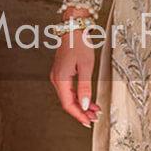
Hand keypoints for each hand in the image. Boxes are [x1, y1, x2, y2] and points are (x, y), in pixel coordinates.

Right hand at [49, 10, 101, 127]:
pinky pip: (69, 90)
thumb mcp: (86, 66)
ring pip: (69, 97)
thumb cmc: (79, 44)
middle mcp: (56, 79)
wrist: (73, 29)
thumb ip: (85, 87)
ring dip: (81, 105)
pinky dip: (79, 96)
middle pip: (68, 102)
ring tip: (94, 111)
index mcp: (61, 79)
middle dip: (81, 112)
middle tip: (94, 119)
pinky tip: (88, 100)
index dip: (78, 115)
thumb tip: (84, 104)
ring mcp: (58, 76)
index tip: (88, 122)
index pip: (68, 104)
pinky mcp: (62, 73)